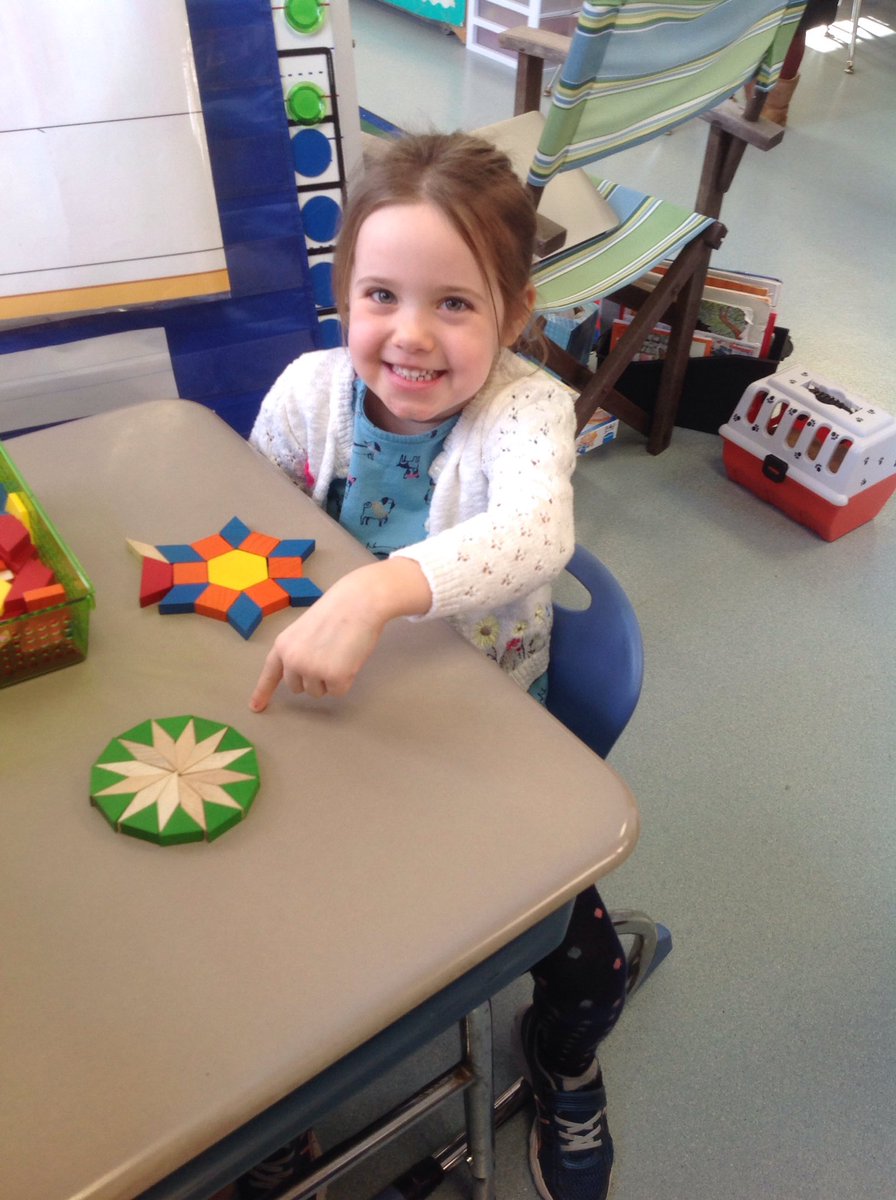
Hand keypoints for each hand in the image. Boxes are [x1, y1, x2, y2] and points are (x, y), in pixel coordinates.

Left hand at [249, 557, 430, 707]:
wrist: (359, 602)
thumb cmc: (337, 611)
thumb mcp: (305, 630)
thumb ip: (298, 651)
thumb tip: (302, 674)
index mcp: (283, 645)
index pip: (270, 674)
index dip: (262, 692)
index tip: (256, 708)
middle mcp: (292, 660)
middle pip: (297, 688)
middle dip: (312, 679)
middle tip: (329, 655)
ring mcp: (312, 670)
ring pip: (318, 692)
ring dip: (329, 680)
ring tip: (340, 654)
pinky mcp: (334, 677)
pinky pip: (338, 691)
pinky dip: (346, 681)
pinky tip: (350, 659)